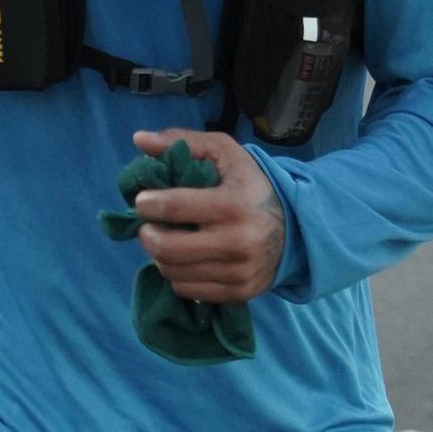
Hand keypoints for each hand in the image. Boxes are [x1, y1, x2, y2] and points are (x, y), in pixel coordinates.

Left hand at [129, 127, 286, 303]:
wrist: (294, 228)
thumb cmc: (250, 185)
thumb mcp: (224, 153)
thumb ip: (183, 142)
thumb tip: (139, 139)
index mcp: (232, 204)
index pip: (173, 207)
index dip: (147, 204)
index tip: (143, 201)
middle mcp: (237, 241)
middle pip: (166, 248)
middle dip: (147, 235)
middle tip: (149, 226)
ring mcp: (238, 271)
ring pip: (172, 272)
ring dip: (160, 256)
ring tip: (168, 241)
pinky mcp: (238, 292)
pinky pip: (187, 290)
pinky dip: (178, 275)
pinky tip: (186, 259)